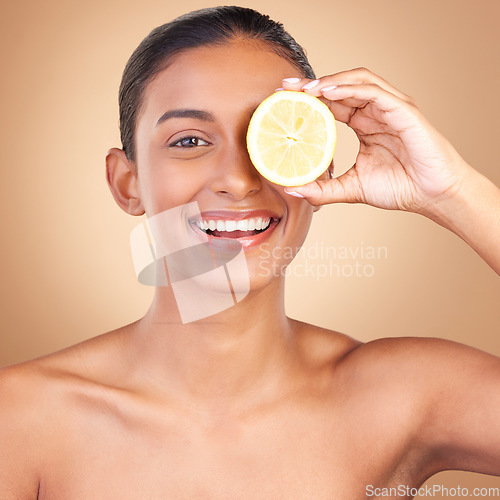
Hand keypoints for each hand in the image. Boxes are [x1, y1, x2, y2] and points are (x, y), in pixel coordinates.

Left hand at [281, 68, 472, 216]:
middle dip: (312, 85)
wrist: (432, 196)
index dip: (308, 100)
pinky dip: (352, 89)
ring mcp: (391, 108)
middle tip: (286, 87)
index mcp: (364, 124)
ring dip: (330, 81)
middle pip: (341, 87)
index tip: (283, 100)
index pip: (332, 104)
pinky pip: (375, 92)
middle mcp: (376, 112)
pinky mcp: (404, 111)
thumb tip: (292, 188)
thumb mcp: (351, 188)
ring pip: (358, 82)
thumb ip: (323, 189)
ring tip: (306, 89)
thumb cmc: (399, 188)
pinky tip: (330, 92)